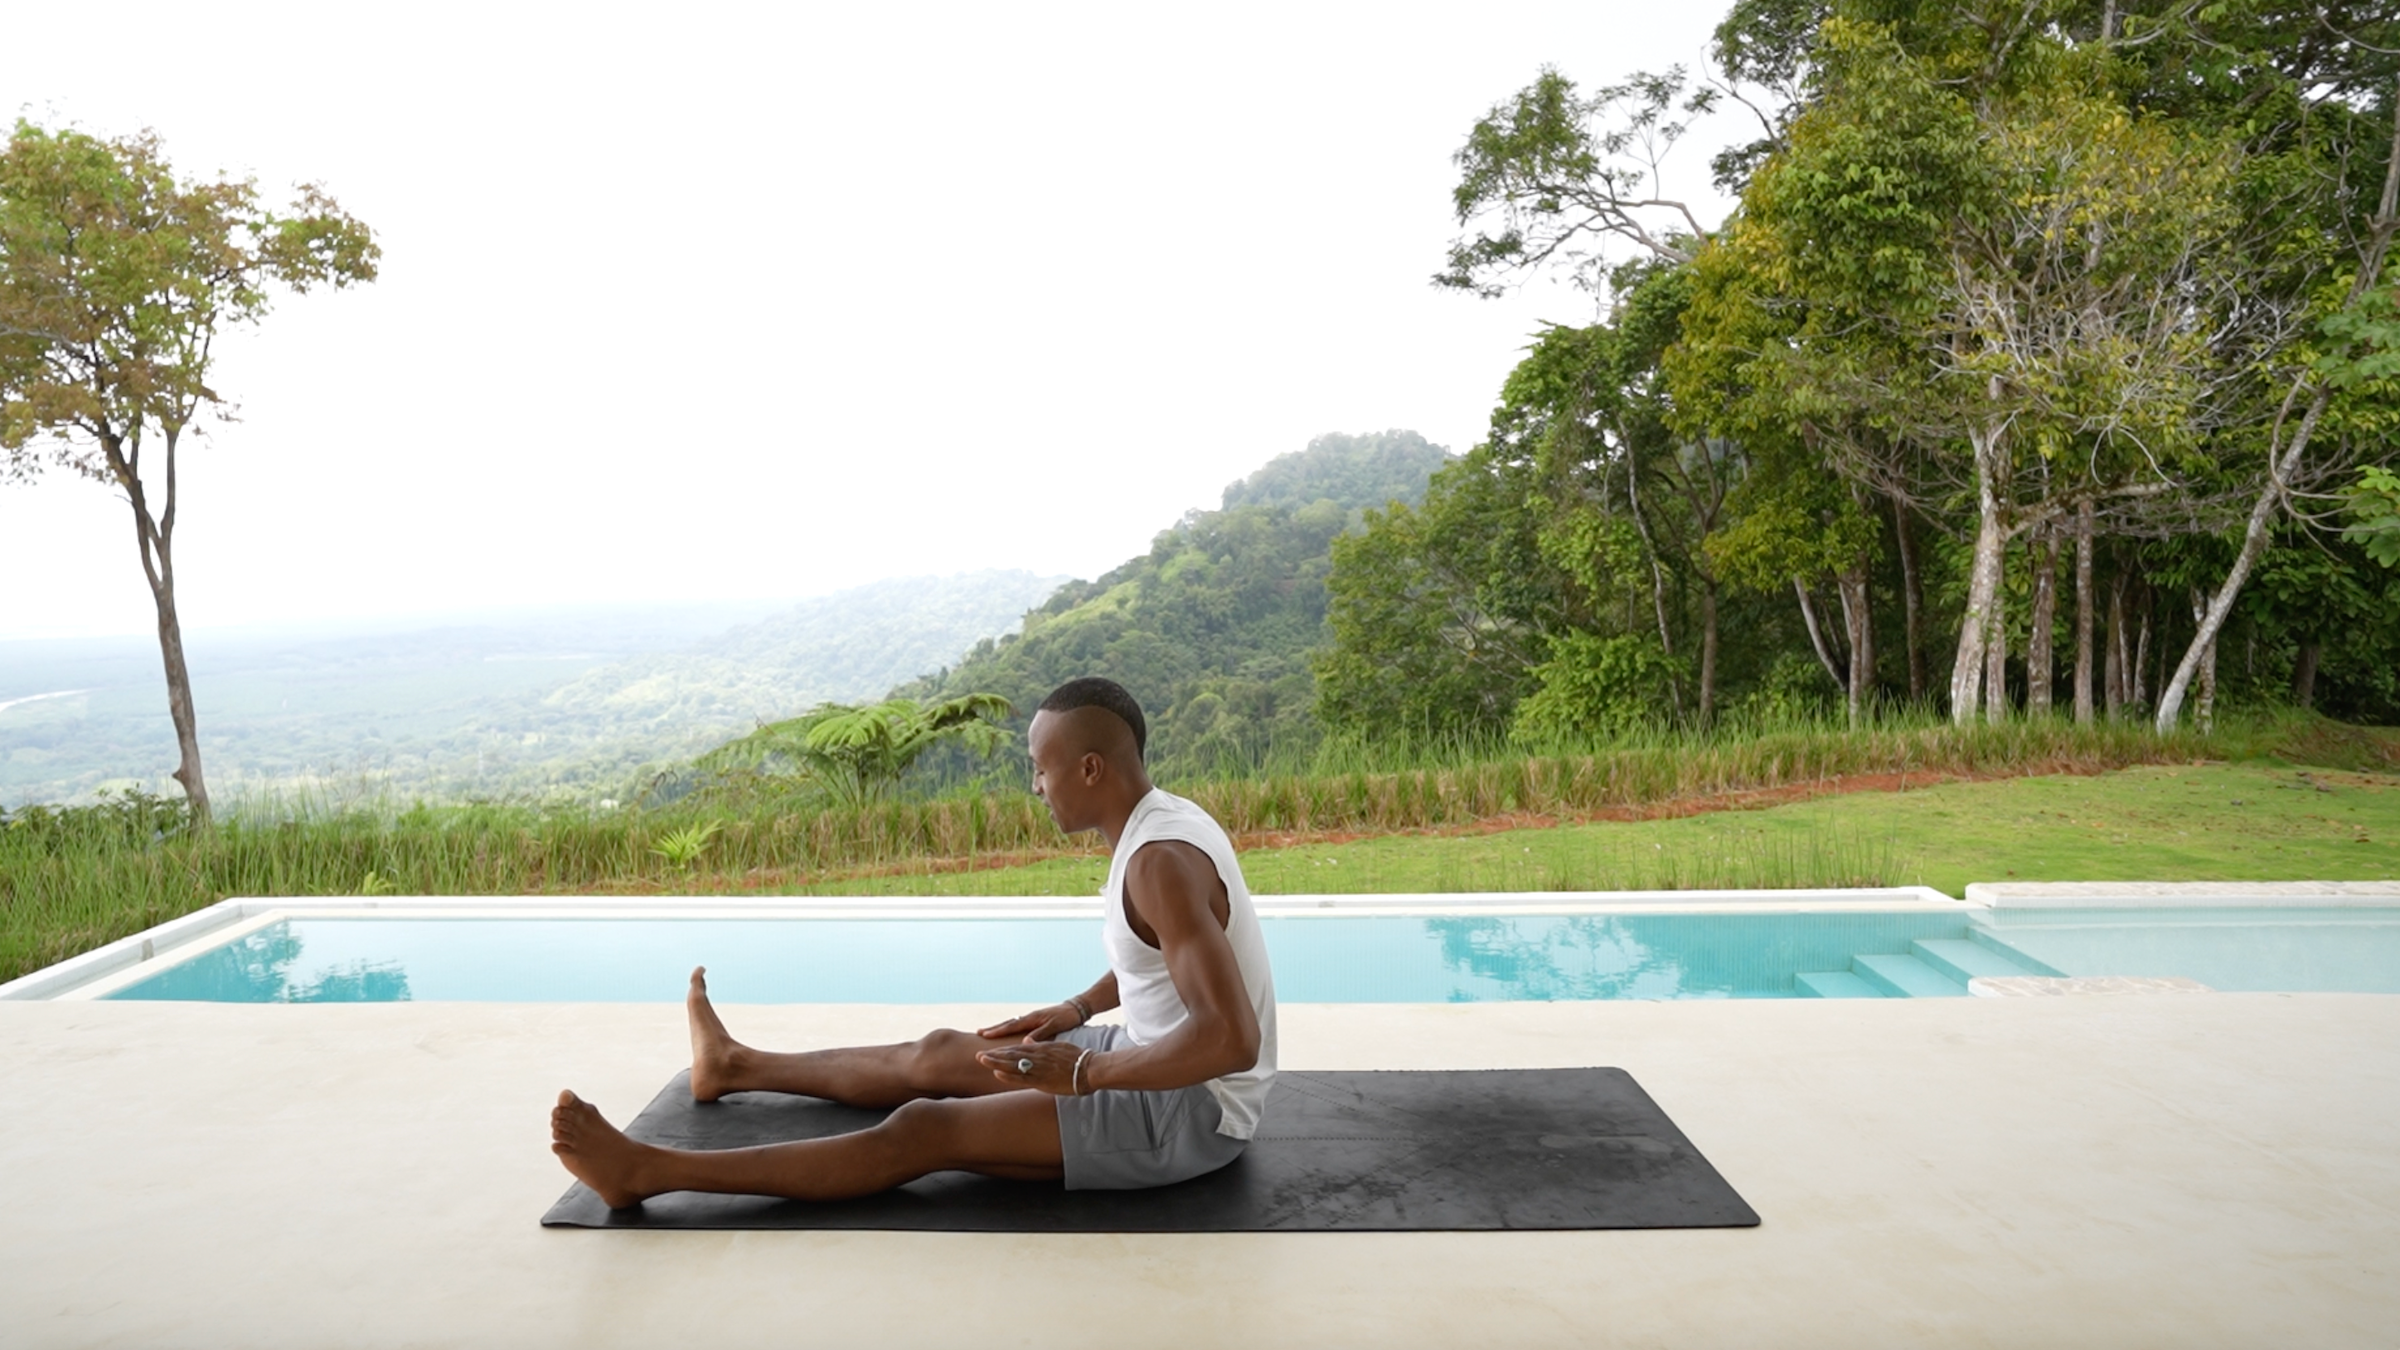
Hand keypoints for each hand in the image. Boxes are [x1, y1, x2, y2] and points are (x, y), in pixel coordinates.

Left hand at [974, 1039, 1090, 1095]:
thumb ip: (1042, 1044)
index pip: (1017, 1049)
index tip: (989, 1051)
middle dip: (994, 1055)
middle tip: (978, 1055)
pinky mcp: (1043, 1079)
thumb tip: (1028, 1041)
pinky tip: (997, 1073)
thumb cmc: (1078, 1058)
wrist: (1090, 1068)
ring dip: (996, 1063)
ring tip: (982, 1060)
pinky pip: (1022, 1077)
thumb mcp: (1059, 1045)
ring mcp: (1039, 1068)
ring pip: (1013, 1064)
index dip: (1002, 1051)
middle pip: (1011, 1055)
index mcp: (1041, 1048)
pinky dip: (1009, 1075)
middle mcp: (1037, 1056)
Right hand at [976, 1003, 1081, 1042]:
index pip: (1011, 1026)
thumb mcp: (1054, 1026)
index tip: (984, 1035)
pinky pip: (1019, 1025)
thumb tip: (1024, 1042)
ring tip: (988, 1032)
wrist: (1076, 1008)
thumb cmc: (1066, 1018)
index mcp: (1032, 1019)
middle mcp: (1030, 1017)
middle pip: (1008, 1024)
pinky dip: (1010, 1028)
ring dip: (1000, 1028)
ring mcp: (1032, 1018)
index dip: (997, 1031)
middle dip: (994, 1028)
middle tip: (979, 1033)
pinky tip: (1007, 1031)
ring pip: (1012, 1024)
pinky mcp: (1037, 1020)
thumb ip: (1040, 1034)